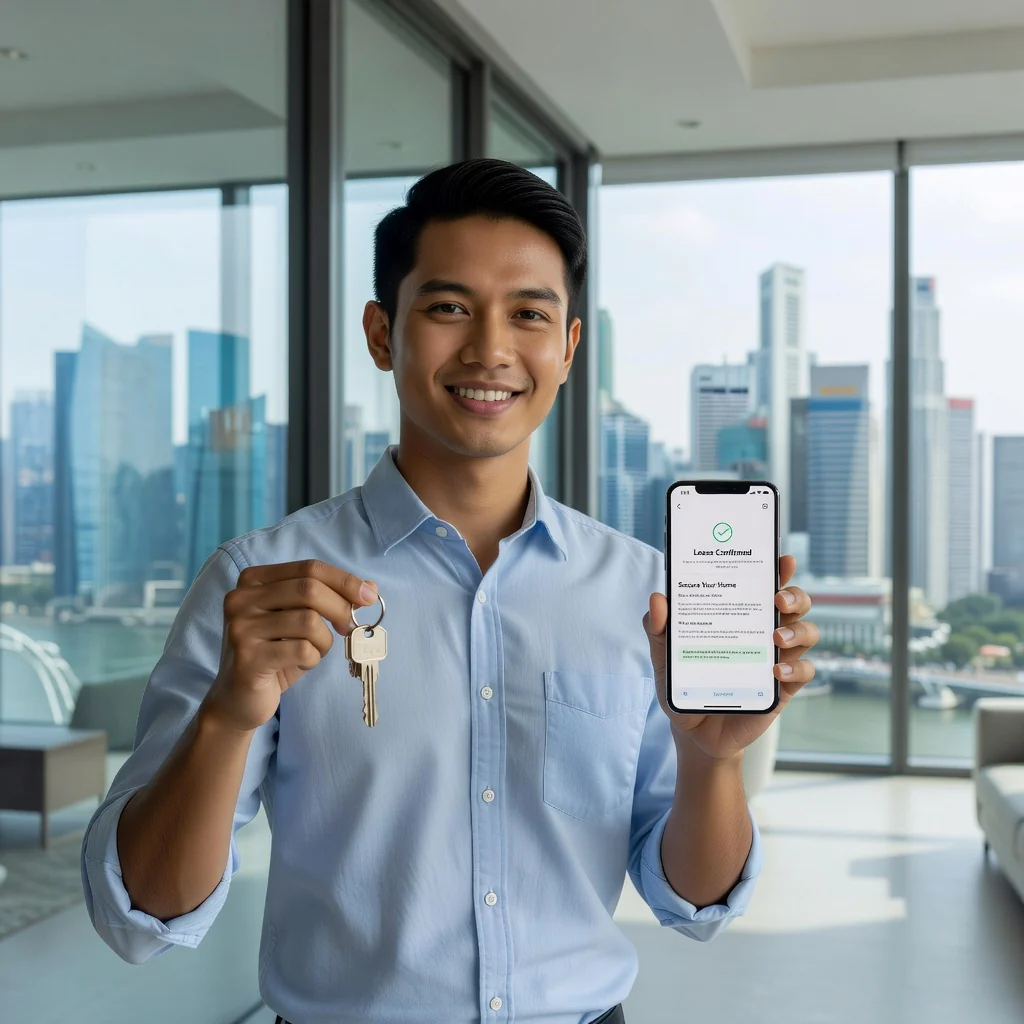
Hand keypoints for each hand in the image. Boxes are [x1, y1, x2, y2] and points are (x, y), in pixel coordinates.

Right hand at [203, 560, 377, 732]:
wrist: (238, 699)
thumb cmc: (275, 654)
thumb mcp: (300, 621)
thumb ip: (328, 599)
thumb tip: (370, 588)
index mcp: (253, 580)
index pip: (309, 568)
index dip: (344, 580)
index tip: (368, 596)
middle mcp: (241, 599)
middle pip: (309, 589)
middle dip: (340, 608)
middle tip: (349, 627)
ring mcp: (241, 628)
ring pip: (308, 621)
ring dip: (324, 640)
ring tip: (314, 651)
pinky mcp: (248, 657)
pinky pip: (302, 650)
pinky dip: (313, 658)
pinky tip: (301, 663)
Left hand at [643, 554, 818, 760]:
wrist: (693, 732)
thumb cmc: (685, 684)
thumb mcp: (665, 656)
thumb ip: (659, 628)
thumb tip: (657, 599)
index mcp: (741, 616)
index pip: (765, 586)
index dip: (778, 570)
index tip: (782, 559)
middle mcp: (764, 632)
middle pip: (797, 604)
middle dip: (795, 595)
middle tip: (777, 599)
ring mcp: (777, 658)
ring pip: (808, 633)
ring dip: (797, 631)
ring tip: (775, 637)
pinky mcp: (782, 688)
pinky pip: (804, 672)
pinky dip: (795, 669)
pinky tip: (775, 671)